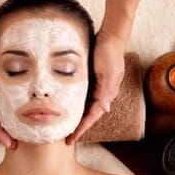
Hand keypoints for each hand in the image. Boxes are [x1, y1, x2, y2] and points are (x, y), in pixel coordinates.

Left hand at [66, 30, 124, 144]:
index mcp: (106, 93)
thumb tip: (105, 109)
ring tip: (64, 127)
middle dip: (78, 127)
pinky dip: (74, 105)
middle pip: (88, 115)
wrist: (110, 35)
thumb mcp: (109, 72)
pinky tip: (66, 108)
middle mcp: (101, 93)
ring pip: (84, 107)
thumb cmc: (110, 52)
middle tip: (66, 138)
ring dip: (75, 118)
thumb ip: (107, 90)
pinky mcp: (90, 80)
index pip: (93, 116)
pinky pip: (82, 97)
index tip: (72, 139)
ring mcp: (96, 87)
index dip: (83, 128)